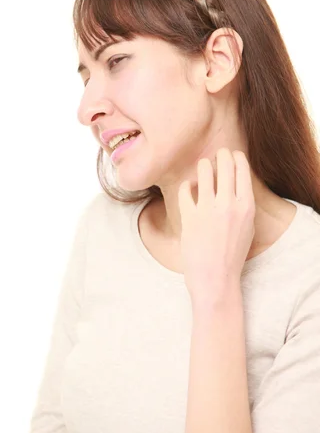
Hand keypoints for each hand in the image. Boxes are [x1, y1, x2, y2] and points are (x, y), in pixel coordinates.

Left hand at [177, 148, 255, 306]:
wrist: (215, 277)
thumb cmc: (232, 253)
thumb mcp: (247, 227)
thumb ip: (243, 203)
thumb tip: (235, 179)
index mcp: (246, 206)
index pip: (242, 169)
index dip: (236, 157)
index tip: (231, 155)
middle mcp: (228, 204)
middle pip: (225, 164)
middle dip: (220, 155)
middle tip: (217, 155)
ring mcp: (208, 209)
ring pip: (204, 170)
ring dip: (203, 166)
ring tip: (202, 167)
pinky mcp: (190, 216)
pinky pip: (186, 189)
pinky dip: (187, 186)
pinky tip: (189, 188)